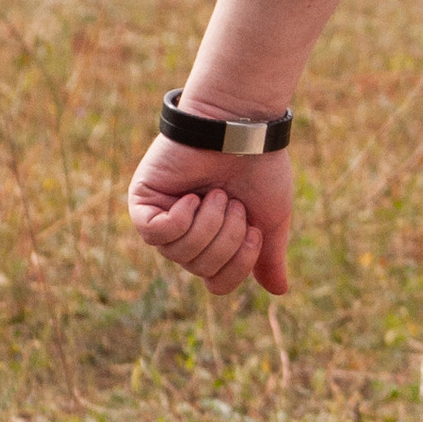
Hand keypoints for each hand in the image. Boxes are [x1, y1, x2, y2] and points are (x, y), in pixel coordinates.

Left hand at [127, 135, 291, 298]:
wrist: (242, 129)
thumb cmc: (259, 168)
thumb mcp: (270, 219)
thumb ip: (268, 256)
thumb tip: (279, 292)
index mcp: (214, 243)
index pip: (218, 283)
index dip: (238, 265)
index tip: (254, 233)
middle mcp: (186, 236)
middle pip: (201, 268)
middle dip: (225, 237)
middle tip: (232, 202)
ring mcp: (163, 218)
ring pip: (179, 252)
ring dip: (207, 223)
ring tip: (216, 193)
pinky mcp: (143, 201)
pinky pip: (156, 233)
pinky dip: (181, 218)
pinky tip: (192, 197)